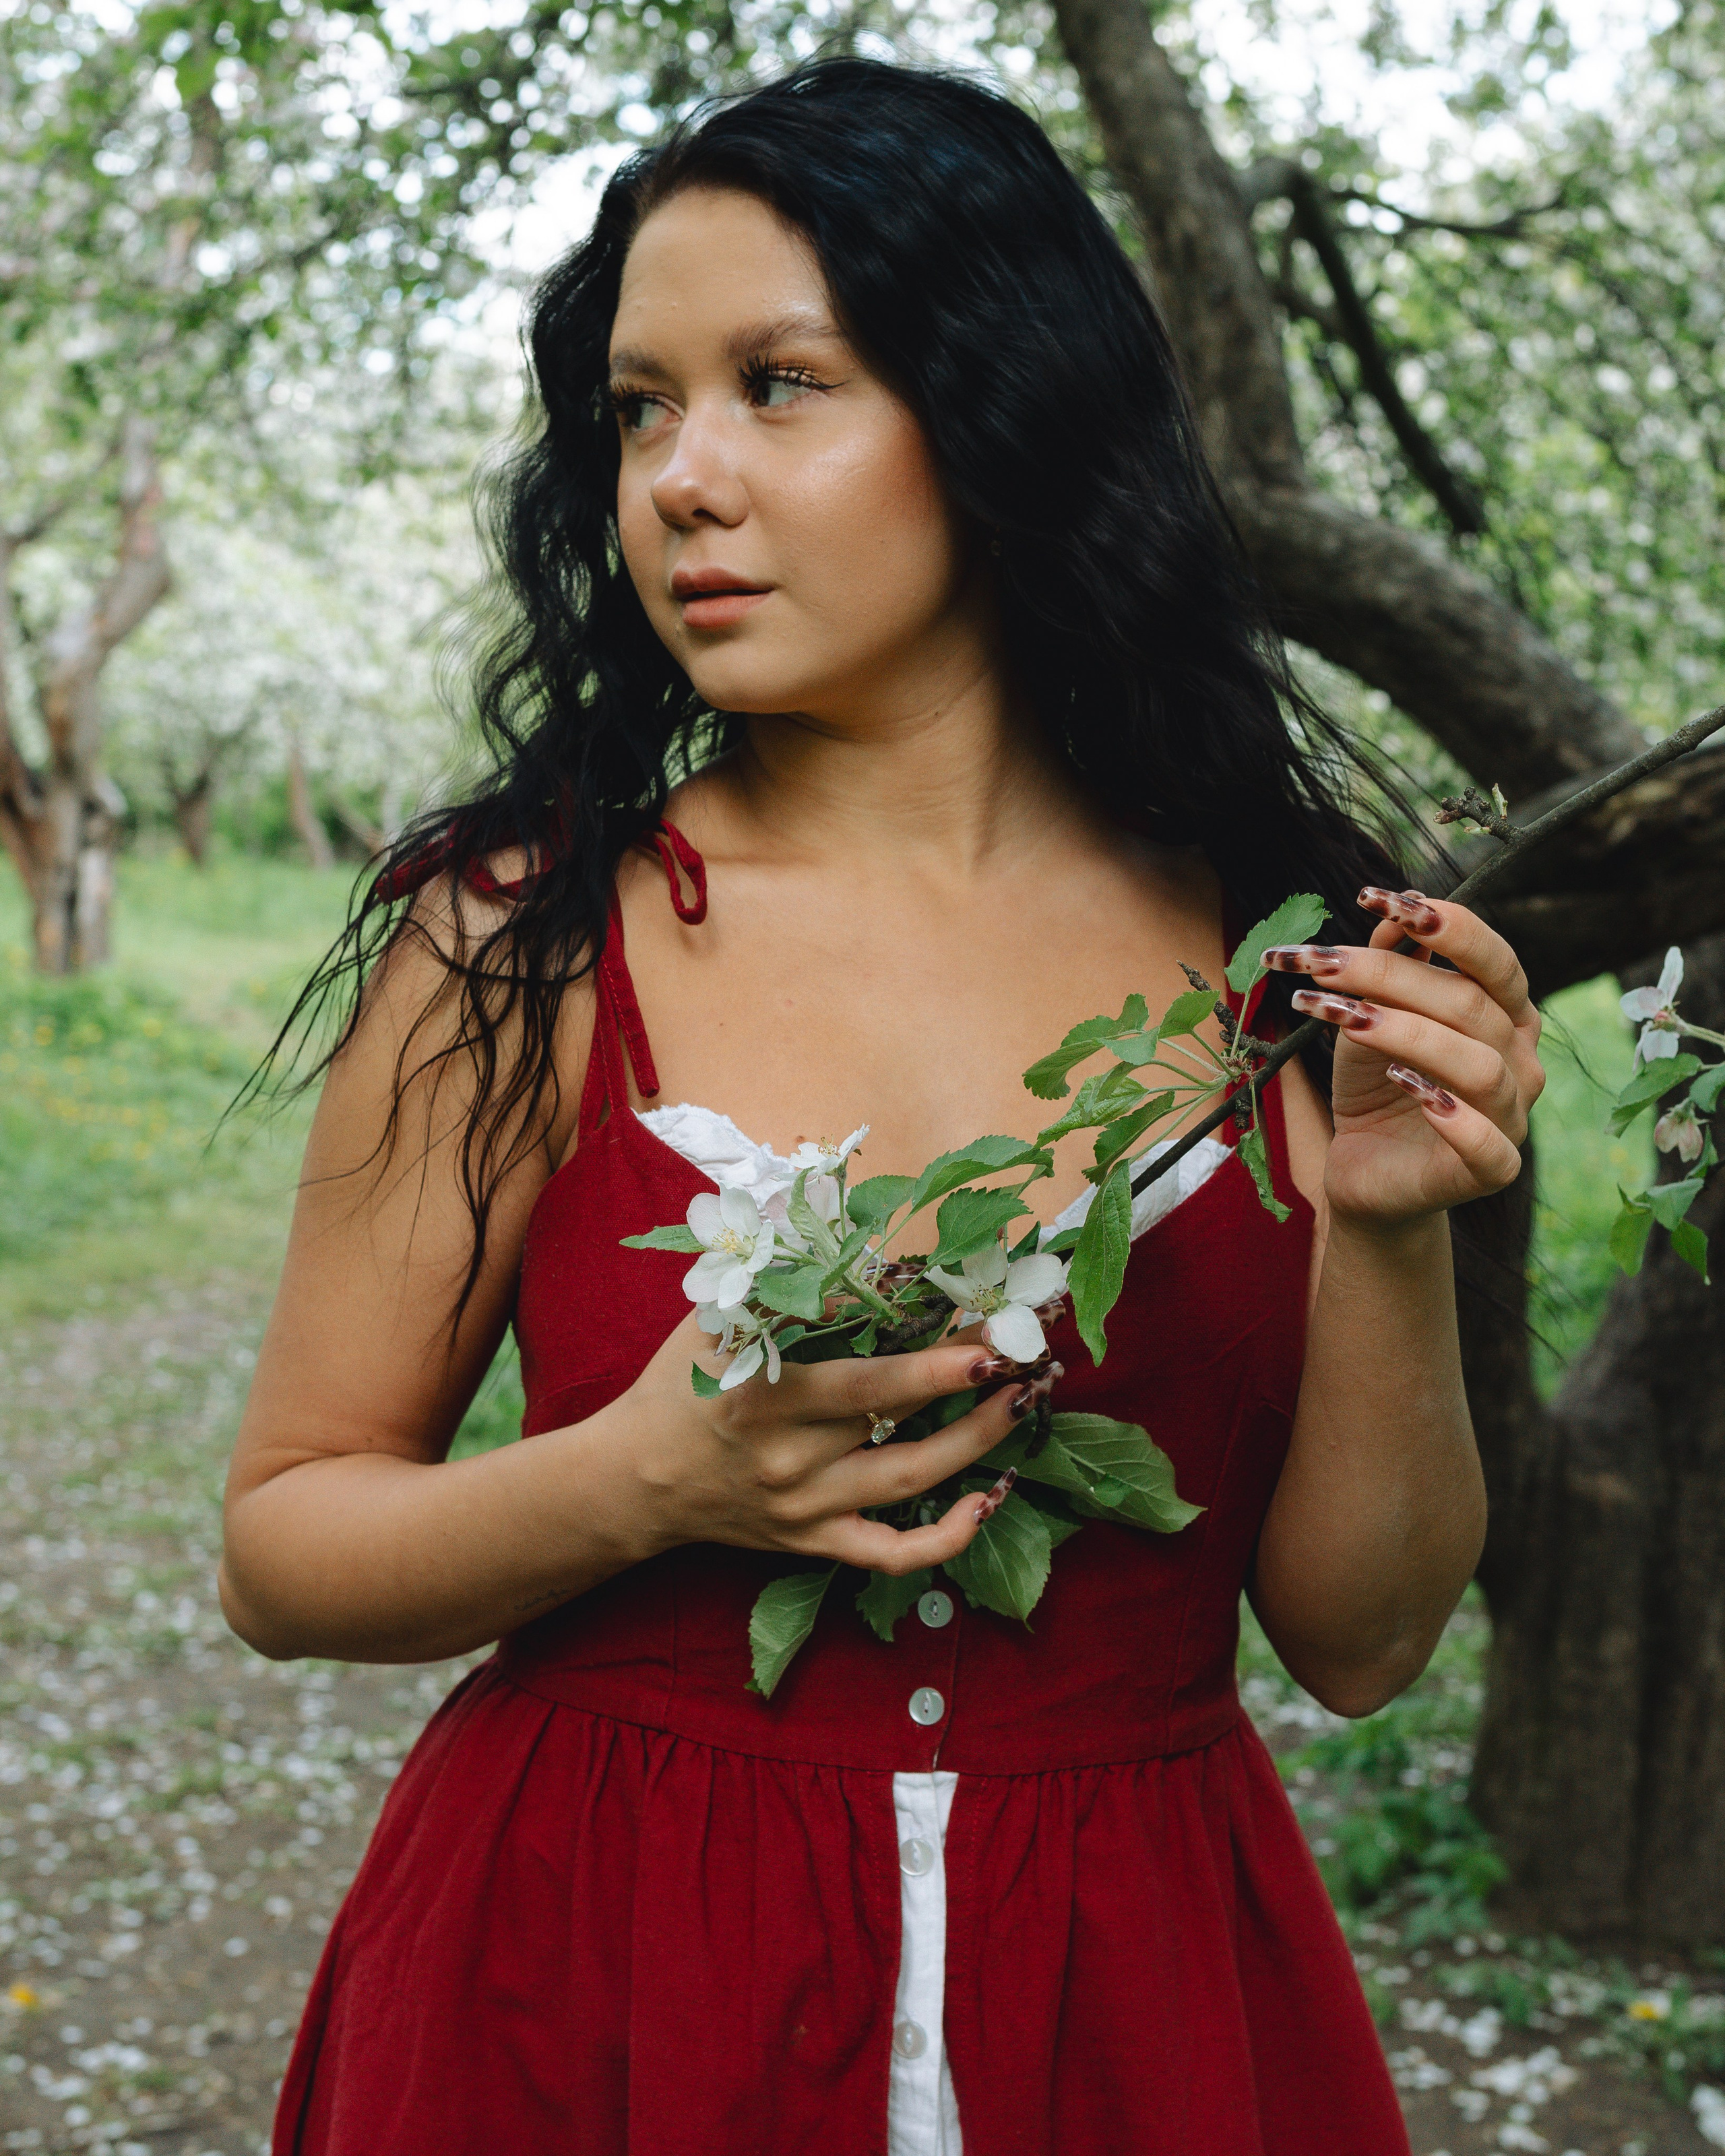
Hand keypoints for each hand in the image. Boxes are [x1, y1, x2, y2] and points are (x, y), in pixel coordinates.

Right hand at [620, 1307, 1057, 1575]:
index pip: (866, 1380)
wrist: (636, 1479)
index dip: (933, 1362)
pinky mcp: (812, 1543)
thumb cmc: (681, 1387)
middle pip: (898, 1425)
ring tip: (1020, 1404)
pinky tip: (986, 1503)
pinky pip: (889, 1553)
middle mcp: (788, 1459)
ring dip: (975, 1444)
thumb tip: (867, 1260)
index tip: (986, 1333)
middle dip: (970, 1390)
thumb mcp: (714, 1323)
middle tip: (1025, 1358)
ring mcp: (804, 1507)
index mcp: (764, 1397)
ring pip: (908, 1482)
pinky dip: (944, 1540)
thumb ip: (784, 1292)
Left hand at [1263, 886, 1544, 1227]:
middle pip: (1468, 1003)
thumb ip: (1386, 969)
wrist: (1365, 1171)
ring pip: (1476, 1065)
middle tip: (1317, 963)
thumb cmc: (1374, 1087)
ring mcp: (1512, 1116)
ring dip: (1403, 1033)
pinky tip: (1403, 1085)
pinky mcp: (1493, 1170)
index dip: (1445, 923)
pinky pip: (1488, 1145)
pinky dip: (1450, 1114)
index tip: (1374, 899)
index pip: (1493, 959)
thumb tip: (1393, 916)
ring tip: (1341, 1018)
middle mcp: (1520, 1059)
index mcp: (1504, 1013)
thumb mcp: (1368, 1017)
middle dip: (1387, 974)